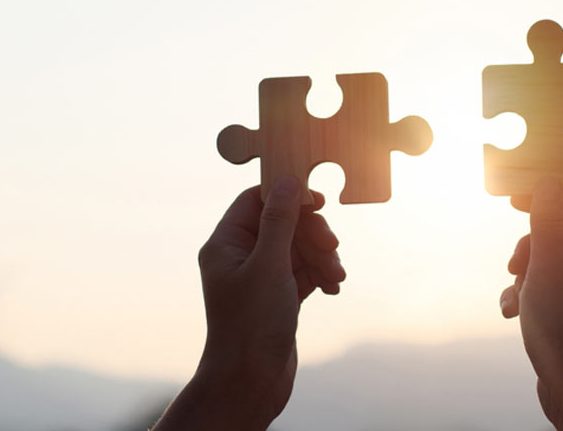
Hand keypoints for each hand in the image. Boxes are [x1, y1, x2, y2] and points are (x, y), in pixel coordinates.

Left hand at [154, 176, 345, 430]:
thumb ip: (280, 220)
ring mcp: (259, 277)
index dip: (288, 196)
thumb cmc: (251, 325)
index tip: (318, 203)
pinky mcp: (277, 296)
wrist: (250, 383)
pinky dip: (320, 274)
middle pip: (283, 223)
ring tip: (336, 276)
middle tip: (332, 248)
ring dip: (322, 256)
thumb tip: (287, 179)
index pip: (256, 200)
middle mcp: (240, 256)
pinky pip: (303, 271)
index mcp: (226, 243)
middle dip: (312, 233)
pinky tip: (333, 288)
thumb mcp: (269, 265)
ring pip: (298, 247)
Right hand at [499, 177, 562, 430]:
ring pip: (551, 262)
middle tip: (515, 265)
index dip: (548, 198)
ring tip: (515, 298)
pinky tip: (513, 312)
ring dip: (525, 275)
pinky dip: (531, 294)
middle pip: (562, 233)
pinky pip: (552, 288)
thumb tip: (548, 183)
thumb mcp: (547, 265)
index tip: (516, 201)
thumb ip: (547, 220)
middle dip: (531, 247)